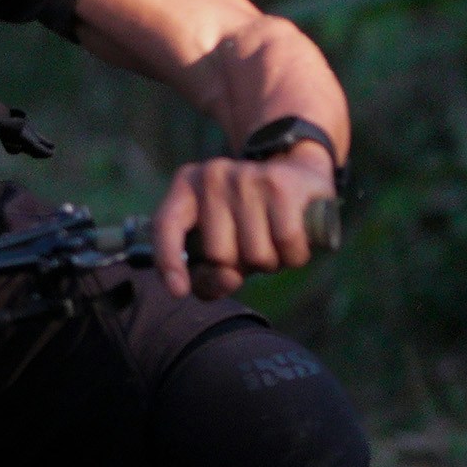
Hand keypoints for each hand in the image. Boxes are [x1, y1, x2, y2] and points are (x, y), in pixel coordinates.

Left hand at [146, 141, 338, 302]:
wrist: (301, 176)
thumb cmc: (254, 221)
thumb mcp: (223, 244)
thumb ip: (210, 275)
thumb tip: (227, 280)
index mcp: (187, 186)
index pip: (166, 224)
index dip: (168, 260)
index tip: (179, 291)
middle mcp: (212, 176)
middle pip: (219, 256)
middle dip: (242, 268)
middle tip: (254, 248)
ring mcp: (246, 176)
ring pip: (256, 255)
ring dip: (272, 263)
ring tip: (275, 242)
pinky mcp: (280, 183)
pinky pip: (286, 243)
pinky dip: (295, 255)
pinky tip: (297, 241)